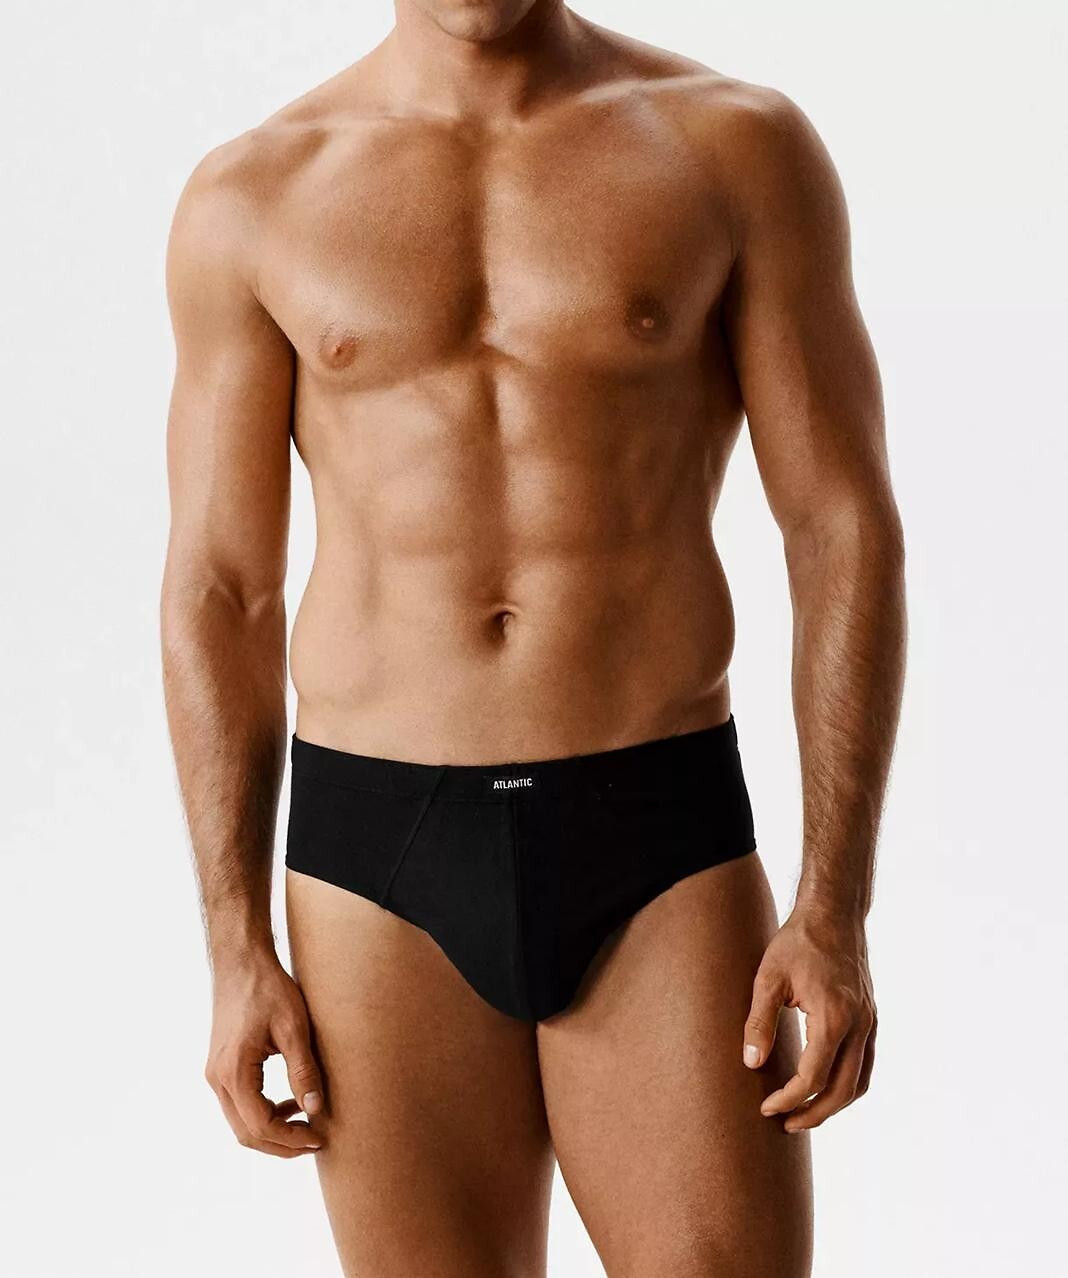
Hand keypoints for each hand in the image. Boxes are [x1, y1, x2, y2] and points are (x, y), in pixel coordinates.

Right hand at [205, 952, 325, 1157]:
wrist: (241, 962)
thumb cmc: (268, 989)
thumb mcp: (293, 1028)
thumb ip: (303, 1071)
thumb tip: (315, 1110)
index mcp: (234, 1071)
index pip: (260, 1126)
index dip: (290, 1139)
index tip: (318, 1138)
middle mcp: (218, 1078)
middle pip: (246, 1133)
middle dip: (281, 1144)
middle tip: (315, 1140)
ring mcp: (215, 1074)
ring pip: (240, 1122)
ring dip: (272, 1129)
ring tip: (306, 1121)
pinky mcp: (220, 1067)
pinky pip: (239, 1104)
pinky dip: (263, 1112)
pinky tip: (289, 1102)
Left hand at [743, 907, 875, 1132]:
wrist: (833, 914)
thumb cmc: (798, 942)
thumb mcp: (768, 978)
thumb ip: (759, 1022)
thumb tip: (752, 1064)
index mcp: (834, 1018)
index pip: (813, 1076)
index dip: (789, 1098)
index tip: (766, 1107)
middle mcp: (859, 1025)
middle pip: (842, 1090)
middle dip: (813, 1113)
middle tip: (785, 1124)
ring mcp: (869, 1022)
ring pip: (859, 1082)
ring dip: (833, 1104)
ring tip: (803, 1113)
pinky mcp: (870, 1018)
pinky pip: (865, 1065)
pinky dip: (847, 1084)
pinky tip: (823, 1086)